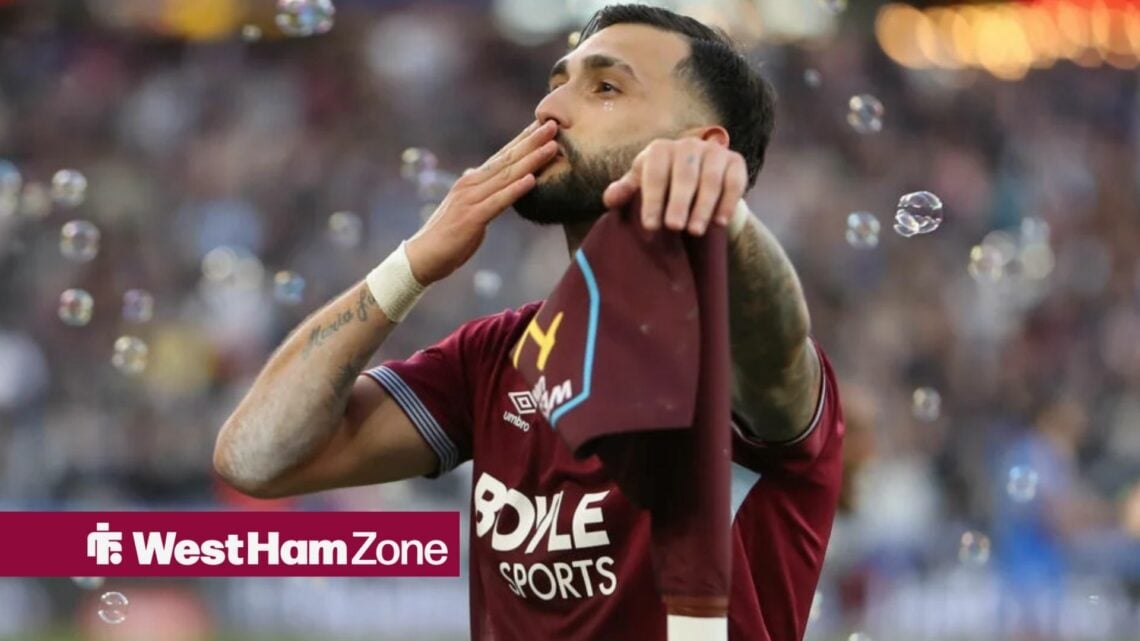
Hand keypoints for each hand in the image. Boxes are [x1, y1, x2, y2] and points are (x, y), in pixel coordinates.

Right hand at [405, 120, 557, 284]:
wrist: (423, 256)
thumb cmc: (446, 234)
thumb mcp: (465, 207)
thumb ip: (474, 190)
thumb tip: (475, 173)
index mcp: (472, 180)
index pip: (503, 155)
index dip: (524, 139)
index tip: (545, 124)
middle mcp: (471, 183)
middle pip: (508, 158)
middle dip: (532, 141)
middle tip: (554, 123)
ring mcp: (471, 199)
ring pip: (507, 175)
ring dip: (532, 160)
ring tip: (552, 146)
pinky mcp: (472, 218)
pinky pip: (498, 201)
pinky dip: (515, 189)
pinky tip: (532, 179)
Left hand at [602, 138, 746, 235]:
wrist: (701, 187)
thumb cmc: (664, 188)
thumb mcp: (642, 188)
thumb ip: (625, 192)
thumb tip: (609, 199)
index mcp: (660, 149)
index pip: (655, 173)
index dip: (652, 200)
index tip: (650, 226)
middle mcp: (688, 144)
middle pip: (685, 175)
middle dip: (679, 203)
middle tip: (675, 227)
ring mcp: (714, 151)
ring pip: (710, 180)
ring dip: (703, 207)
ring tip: (695, 231)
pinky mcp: (736, 161)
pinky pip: (734, 182)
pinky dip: (727, 202)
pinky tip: (720, 222)